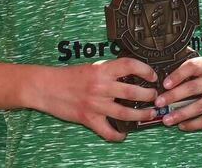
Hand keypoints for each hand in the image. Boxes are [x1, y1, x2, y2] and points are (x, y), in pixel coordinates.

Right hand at [29, 58, 158, 140]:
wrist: (46, 87)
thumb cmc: (68, 76)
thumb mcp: (92, 67)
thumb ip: (109, 71)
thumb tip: (129, 74)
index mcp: (102, 70)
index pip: (130, 65)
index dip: (145, 70)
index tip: (153, 75)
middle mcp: (101, 86)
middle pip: (132, 92)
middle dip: (148, 95)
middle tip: (155, 96)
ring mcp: (95, 104)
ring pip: (125, 113)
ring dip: (141, 115)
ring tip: (149, 114)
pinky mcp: (89, 118)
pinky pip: (108, 131)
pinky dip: (118, 135)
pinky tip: (123, 134)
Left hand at [156, 56, 201, 130]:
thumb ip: (191, 70)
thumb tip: (166, 83)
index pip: (193, 66)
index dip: (177, 75)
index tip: (165, 84)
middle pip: (193, 87)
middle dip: (173, 96)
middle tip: (159, 103)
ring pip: (199, 106)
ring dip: (180, 114)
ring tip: (167, 119)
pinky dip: (193, 124)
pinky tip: (182, 125)